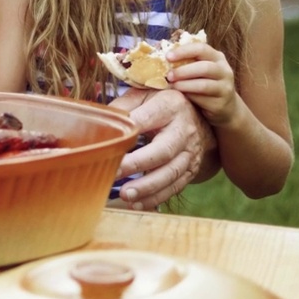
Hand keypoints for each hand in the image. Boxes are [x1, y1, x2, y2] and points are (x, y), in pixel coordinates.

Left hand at [109, 87, 217, 209]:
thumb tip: (99, 121)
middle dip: (138, 164)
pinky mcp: (192, 168)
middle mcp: (184, 129)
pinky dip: (156, 197)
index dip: (129, 132)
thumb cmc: (161, 103)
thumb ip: (123, 106)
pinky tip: (137, 203)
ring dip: (147, 187)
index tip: (109, 144)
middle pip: (163, 150)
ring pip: (171, 172)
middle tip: (115, 174)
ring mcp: (190, 151)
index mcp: (170, 105)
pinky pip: (176, 186)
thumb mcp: (145, 95)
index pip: (147, 119)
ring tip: (125, 195)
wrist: (199, 115)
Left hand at [165, 41, 240, 126]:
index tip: (167, 56)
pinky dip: (190, 96)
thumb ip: (184, 61)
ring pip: (204, 84)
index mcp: (216, 57)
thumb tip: (157, 53)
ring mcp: (225, 87)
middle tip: (168, 75)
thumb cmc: (202, 82)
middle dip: (183, 71)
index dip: (184, 51)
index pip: (201, 48)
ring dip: (185, 84)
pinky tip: (180, 96)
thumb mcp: (197, 69)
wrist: (223, 106)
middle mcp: (223, 70)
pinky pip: (204, 99)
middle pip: (205, 67)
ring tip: (172, 85)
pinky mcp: (221, 102)